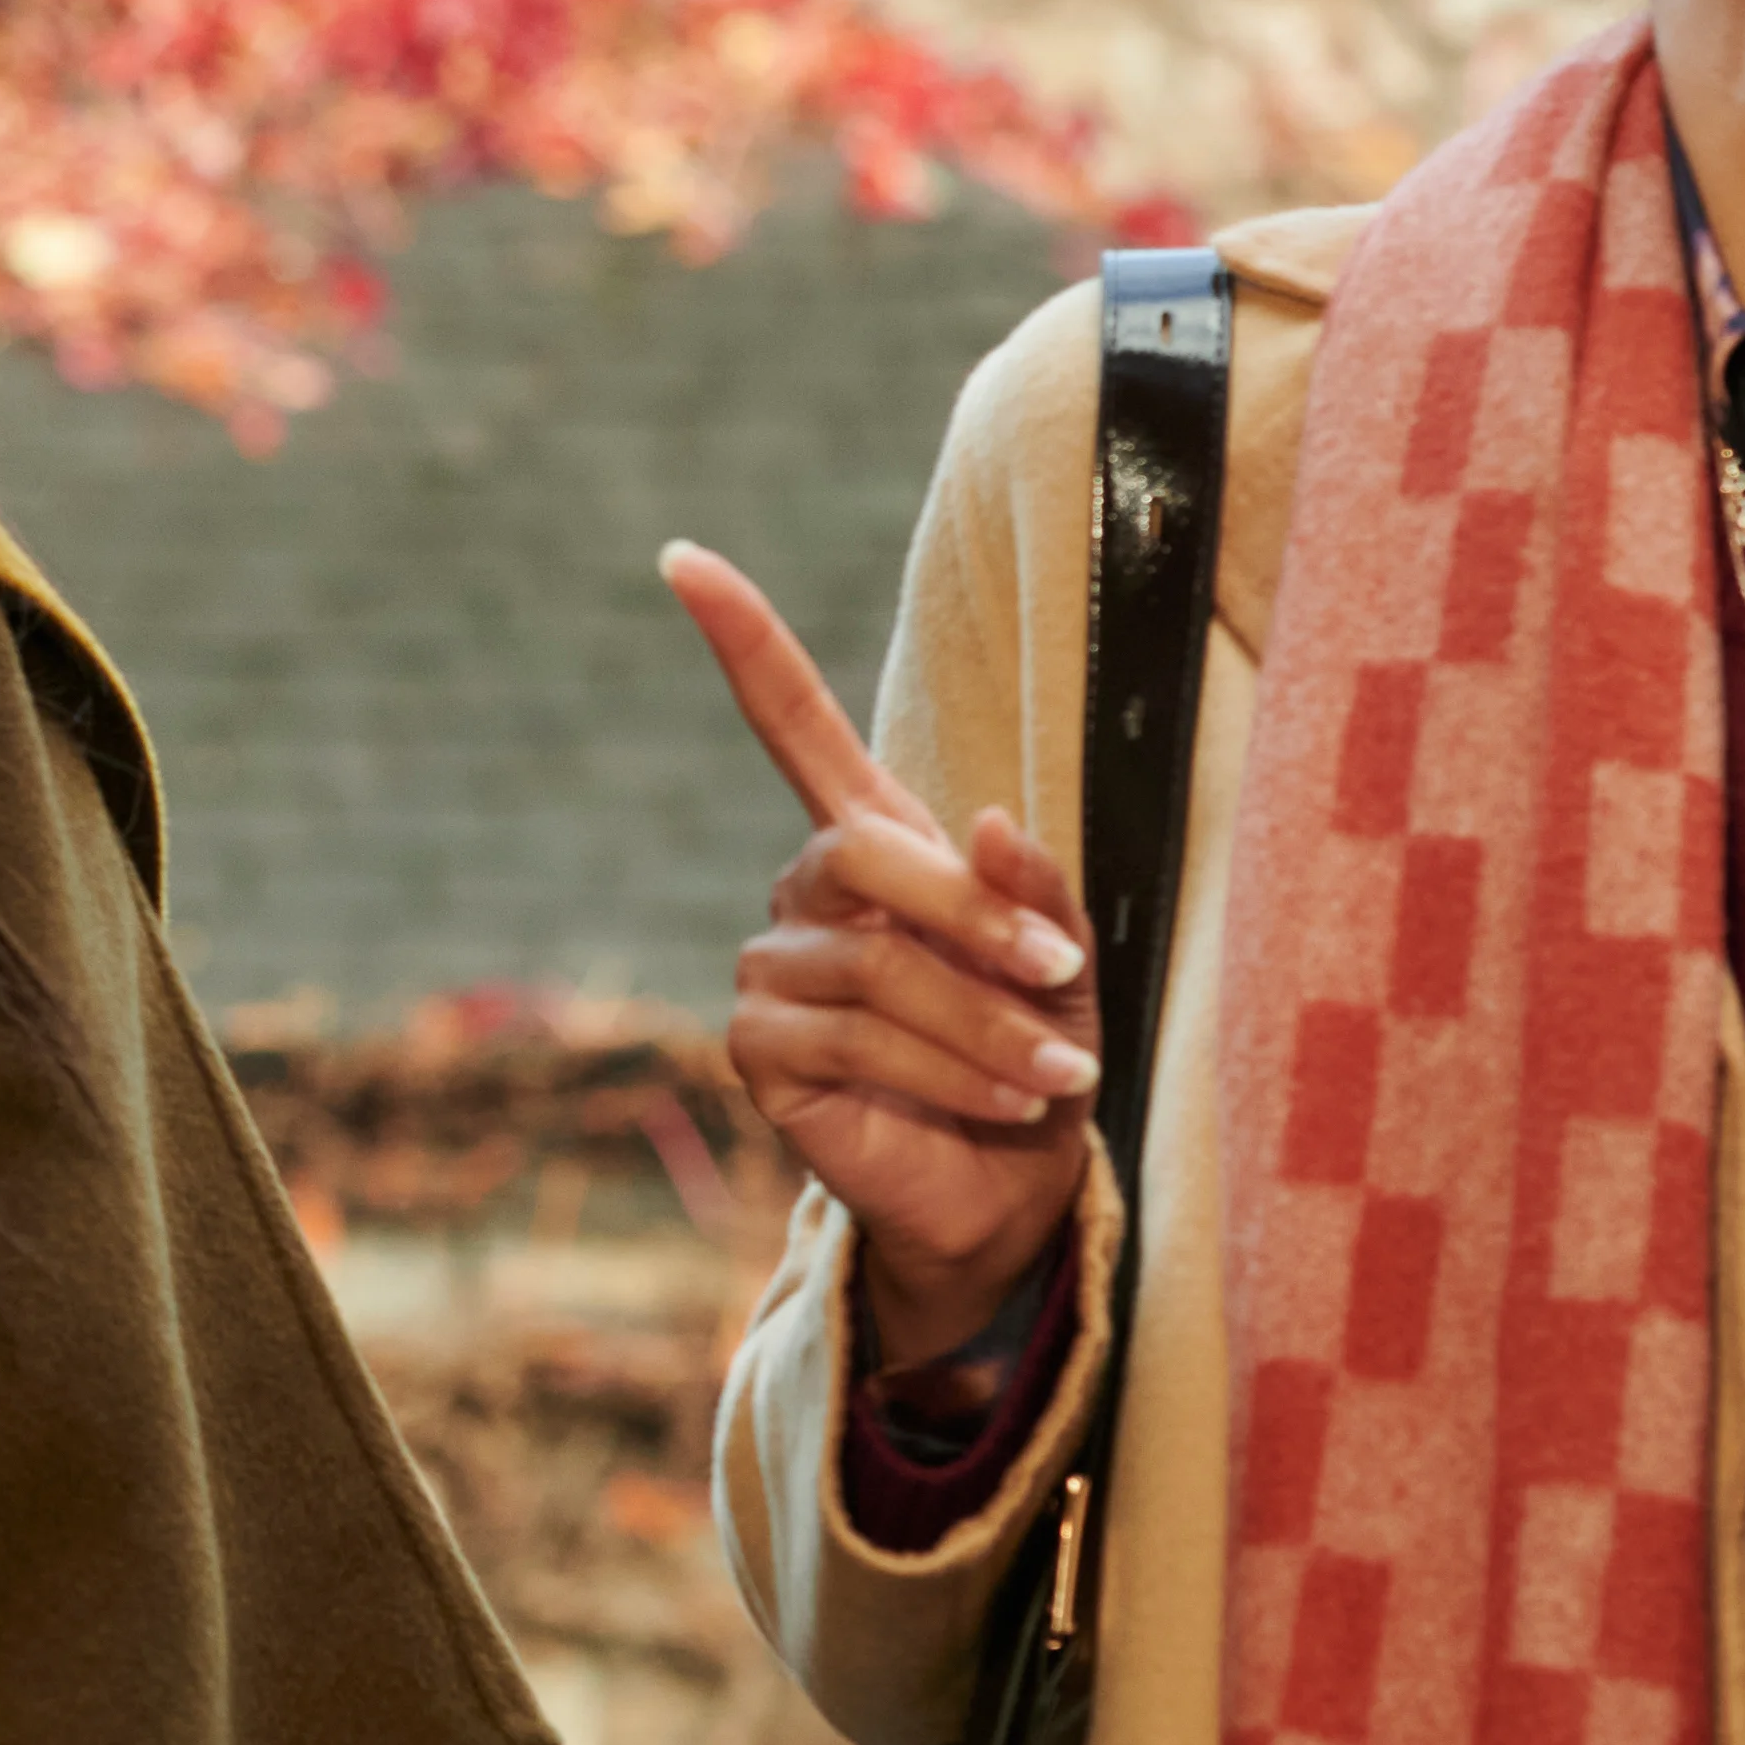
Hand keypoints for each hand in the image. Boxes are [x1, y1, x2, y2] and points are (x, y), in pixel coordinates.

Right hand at [661, 540, 1100, 1363]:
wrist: (1009, 1187)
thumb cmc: (1035, 1052)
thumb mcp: (1062, 962)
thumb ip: (1035, 890)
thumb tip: (984, 821)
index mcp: (873, 843)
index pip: (791, 725)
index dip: (742, 641)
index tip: (681, 557)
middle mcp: (808, 894)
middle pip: (865, 856)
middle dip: (972, 915)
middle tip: (1059, 974)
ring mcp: (773, 969)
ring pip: (875, 967)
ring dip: (983, 1024)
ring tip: (1055, 1076)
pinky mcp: (760, 1050)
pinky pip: (848, 1037)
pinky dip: (944, 1068)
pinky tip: (998, 1100)